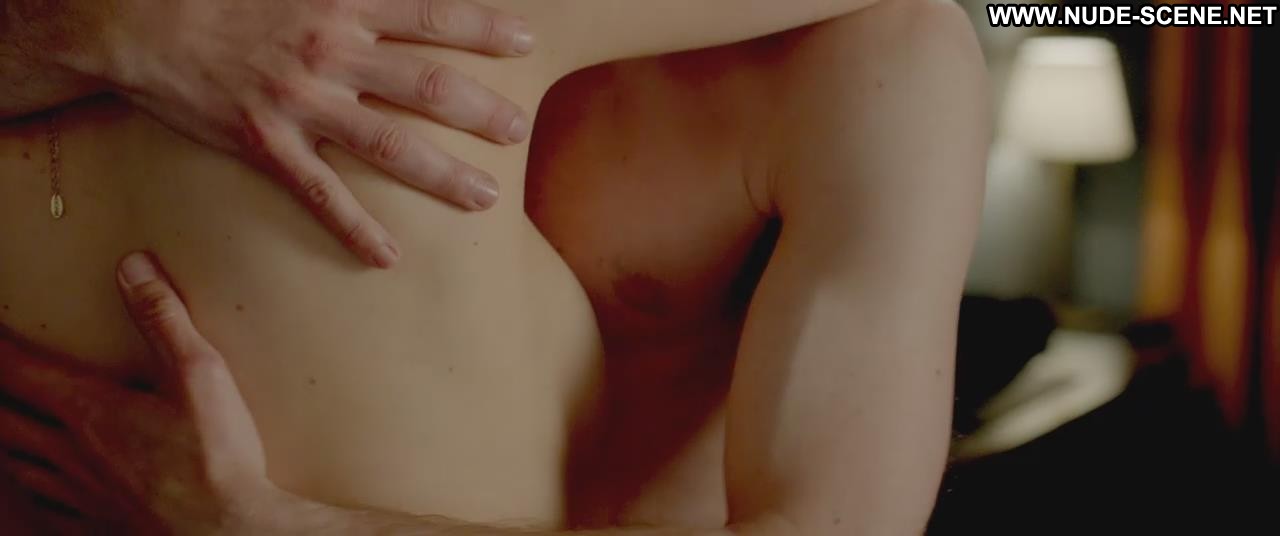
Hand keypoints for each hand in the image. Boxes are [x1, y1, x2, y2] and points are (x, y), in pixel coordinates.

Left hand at [0, 253, 307, 533]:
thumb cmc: (216, 457)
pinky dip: (32, 488)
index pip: (17, 370)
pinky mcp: (95, 524)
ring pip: (16, 464)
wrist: (227, 533)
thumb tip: (133, 267)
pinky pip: (43, 506)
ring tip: (6, 424)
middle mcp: (70, 453)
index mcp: (89, 410)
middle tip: (0, 375)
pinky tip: (42, 485)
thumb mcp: (200, 374)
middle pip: (2, 419)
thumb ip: (164, 318)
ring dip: (5, 439)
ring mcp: (79, 493)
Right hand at [55, 0, 535, 267]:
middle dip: (481, 110)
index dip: (484, 28)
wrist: (140, 21)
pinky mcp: (263, 143)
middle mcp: (329, 52)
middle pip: (426, 84)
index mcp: (340, 4)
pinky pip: (319, 193)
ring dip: (443, 173)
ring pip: (388, 144)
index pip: (431, 16)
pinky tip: (388, 257)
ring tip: (487, 197)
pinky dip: (355, 228)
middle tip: (520, 131)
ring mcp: (298, 102)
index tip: (526, 42)